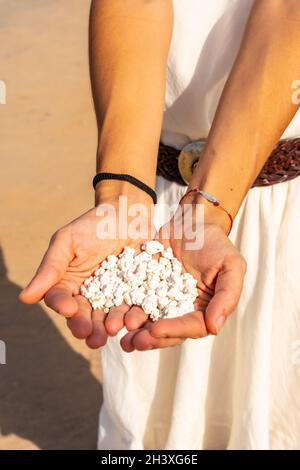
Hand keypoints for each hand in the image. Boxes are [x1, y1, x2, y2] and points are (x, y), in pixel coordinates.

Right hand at [19, 193, 154, 347]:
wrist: (128, 213)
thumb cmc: (93, 225)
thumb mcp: (67, 241)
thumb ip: (50, 268)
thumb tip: (25, 298)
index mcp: (69, 284)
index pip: (61, 299)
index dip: (63, 306)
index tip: (68, 309)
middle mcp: (90, 295)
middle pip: (85, 315)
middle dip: (87, 326)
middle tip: (90, 335)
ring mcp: (114, 296)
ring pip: (109, 316)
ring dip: (109, 325)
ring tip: (111, 330)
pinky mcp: (137, 294)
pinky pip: (135, 308)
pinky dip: (134, 316)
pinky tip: (133, 322)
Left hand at [121, 217, 246, 351]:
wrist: (192, 222)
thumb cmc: (217, 244)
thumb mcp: (231, 266)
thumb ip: (226, 296)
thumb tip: (214, 328)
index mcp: (203, 310)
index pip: (190, 326)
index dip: (174, 330)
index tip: (156, 330)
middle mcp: (180, 309)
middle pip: (166, 330)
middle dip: (149, 338)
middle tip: (133, 342)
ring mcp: (160, 299)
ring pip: (146, 320)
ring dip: (133, 329)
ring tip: (119, 334)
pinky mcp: (143, 286)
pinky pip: (132, 299)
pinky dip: (122, 308)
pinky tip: (111, 314)